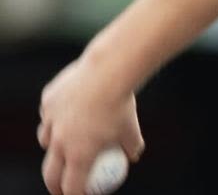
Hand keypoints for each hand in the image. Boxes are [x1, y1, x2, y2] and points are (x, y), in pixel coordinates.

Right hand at [38, 59, 143, 194]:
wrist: (107, 72)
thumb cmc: (122, 104)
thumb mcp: (132, 130)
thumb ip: (132, 146)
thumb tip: (133, 156)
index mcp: (79, 154)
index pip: (72, 186)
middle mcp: (59, 140)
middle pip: (50, 171)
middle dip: (53, 184)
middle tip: (60, 186)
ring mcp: (50, 120)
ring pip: (45, 139)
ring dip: (51, 147)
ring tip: (60, 146)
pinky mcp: (47, 101)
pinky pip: (49, 113)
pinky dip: (56, 116)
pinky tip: (66, 111)